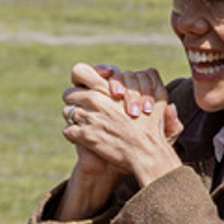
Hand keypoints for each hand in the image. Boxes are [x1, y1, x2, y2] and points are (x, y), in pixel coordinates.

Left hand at [62, 63, 183, 183]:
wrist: (146, 152)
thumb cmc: (152, 126)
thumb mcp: (157, 96)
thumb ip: (151, 80)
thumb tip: (144, 75)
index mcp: (105, 87)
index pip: (78, 71)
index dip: (79, 81)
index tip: (85, 89)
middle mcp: (94, 99)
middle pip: (68, 94)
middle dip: (75, 102)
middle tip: (86, 111)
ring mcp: (87, 118)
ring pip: (66, 112)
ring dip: (75, 119)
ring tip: (87, 126)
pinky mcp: (84, 136)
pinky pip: (67, 131)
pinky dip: (74, 136)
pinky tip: (86, 139)